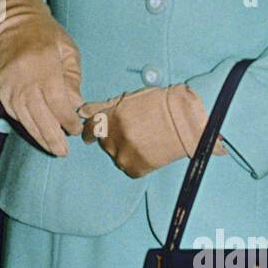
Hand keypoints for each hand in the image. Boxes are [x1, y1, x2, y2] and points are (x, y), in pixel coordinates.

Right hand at [0, 0, 83, 156]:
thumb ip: (72, 79)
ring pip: (25, 118)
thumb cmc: (47, 36)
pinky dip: (26, 125)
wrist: (15, 24)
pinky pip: (14, 113)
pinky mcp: (2, 89)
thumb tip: (76, 106)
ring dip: (39, 136)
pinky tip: (37, 134)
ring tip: (52, 149)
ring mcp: (10, 85)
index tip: (76, 129)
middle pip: (40, 115)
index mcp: (45, 66)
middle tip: (63, 152)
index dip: (67, 120)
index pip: (57, 102)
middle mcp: (25, 78)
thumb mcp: (68, 51)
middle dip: (53, 136)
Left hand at [79, 84, 225, 177]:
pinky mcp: (135, 168)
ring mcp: (123, 154)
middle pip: (105, 142)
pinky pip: (129, 167)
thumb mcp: (129, 99)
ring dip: (125, 150)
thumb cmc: (161, 105)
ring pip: (116, 155)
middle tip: (135, 131)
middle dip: (114, 137)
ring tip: (145, 140)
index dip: (93, 131)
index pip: (91, 128)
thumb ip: (103, 106)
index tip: (94, 135)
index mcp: (110, 118)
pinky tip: (149, 150)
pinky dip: (136, 161)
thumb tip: (82, 111)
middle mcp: (113, 137)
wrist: (186, 121)